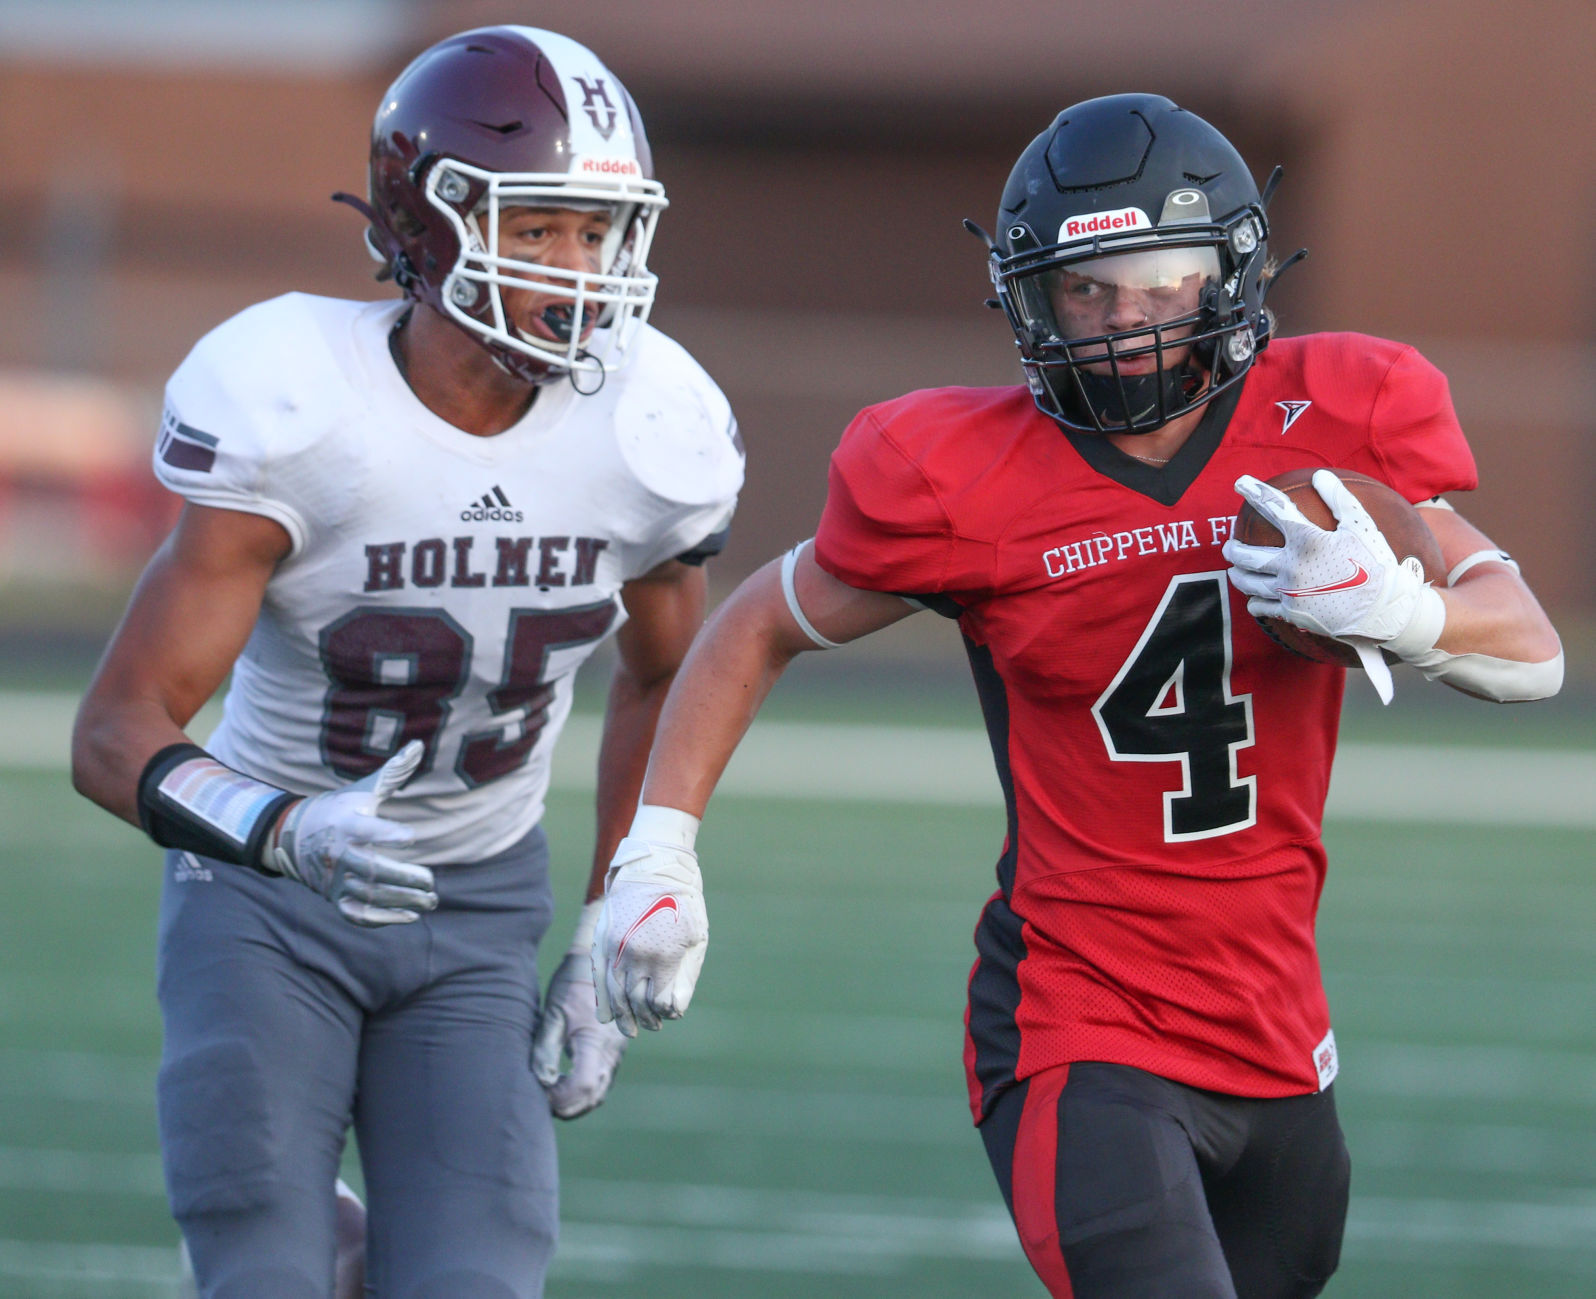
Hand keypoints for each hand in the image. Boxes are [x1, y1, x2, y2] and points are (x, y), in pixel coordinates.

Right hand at [261, 741, 436, 926]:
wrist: (294, 836)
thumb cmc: (339, 809)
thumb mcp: (362, 790)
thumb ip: (392, 772)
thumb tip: (418, 745)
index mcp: (346, 824)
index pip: (365, 830)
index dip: (386, 834)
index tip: (411, 835)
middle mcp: (339, 854)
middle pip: (371, 870)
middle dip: (403, 878)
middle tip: (431, 882)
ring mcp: (336, 879)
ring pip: (369, 895)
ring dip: (401, 900)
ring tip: (431, 899)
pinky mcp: (335, 897)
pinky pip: (357, 914)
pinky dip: (382, 919)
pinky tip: (411, 916)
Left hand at [531, 907, 627, 1118]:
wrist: (600, 961)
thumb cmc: (572, 985)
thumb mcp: (553, 1014)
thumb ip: (545, 1050)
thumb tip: (541, 1082)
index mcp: (594, 1042)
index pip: (582, 1088)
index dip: (560, 1099)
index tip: (541, 1092)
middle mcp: (610, 1052)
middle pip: (591, 1098)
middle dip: (565, 1106)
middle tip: (541, 1100)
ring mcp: (615, 1053)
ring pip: (598, 1093)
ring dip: (575, 1101)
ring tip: (550, 1094)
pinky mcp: (614, 1051)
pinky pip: (601, 1082)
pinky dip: (584, 1091)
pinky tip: (564, 1083)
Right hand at [592, 834, 706, 1036]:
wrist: (655, 865)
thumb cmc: (683, 902)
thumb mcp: (696, 937)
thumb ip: (686, 975)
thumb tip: (676, 1009)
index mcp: (664, 956)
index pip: (658, 1001)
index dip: (664, 1013)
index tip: (669, 1015)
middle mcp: (637, 955)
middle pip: (635, 1001)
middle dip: (644, 1019)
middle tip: (650, 1027)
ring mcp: (617, 948)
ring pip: (615, 993)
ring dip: (623, 1015)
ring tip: (629, 1029)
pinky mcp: (604, 940)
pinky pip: (599, 976)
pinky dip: (603, 998)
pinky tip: (606, 1015)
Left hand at [1225, 471, 1434, 700]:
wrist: (1385, 608)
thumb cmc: (1376, 563)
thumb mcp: (1362, 526)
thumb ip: (1339, 499)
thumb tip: (1319, 476)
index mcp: (1306, 540)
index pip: (1274, 509)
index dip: (1254, 492)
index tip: (1240, 482)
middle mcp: (1291, 566)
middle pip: (1246, 555)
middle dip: (1233, 549)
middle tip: (1229, 546)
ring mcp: (1288, 592)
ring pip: (1248, 583)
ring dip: (1237, 574)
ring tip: (1234, 570)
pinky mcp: (1292, 613)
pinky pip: (1262, 607)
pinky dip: (1254, 603)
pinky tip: (1253, 601)